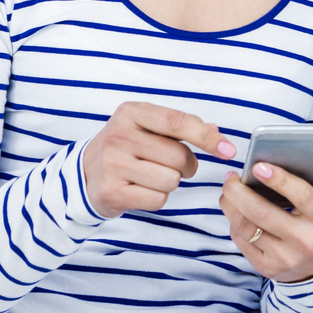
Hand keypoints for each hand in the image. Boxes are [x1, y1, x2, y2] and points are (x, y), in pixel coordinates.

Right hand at [83, 102, 235, 218]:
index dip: (207, 137)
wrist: (84, 174)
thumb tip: (216, 133)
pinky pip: (158, 200)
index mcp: (132, 112)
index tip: (228, 150)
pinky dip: (158, 198)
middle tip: (173, 166)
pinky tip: (141, 189)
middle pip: (179, 157)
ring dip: (171, 183)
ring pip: (171, 180)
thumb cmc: (126, 147)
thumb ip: (182, 127)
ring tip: (152, 176)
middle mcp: (119, 135)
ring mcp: (112, 164)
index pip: (177, 122)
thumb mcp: (147, 127)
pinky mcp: (111, 191)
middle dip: (187, 166)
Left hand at [220, 162, 312, 282]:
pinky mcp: (266, 267)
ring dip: (230, 204)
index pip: (301, 196)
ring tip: (228, 189)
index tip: (258, 165)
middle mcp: (304, 240)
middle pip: (262, 212)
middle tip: (231, 177)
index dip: (279, 180)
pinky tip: (234, 210)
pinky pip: (241, 240)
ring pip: (246, 226)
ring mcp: (283, 257)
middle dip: (239, 191)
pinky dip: (234, 221)